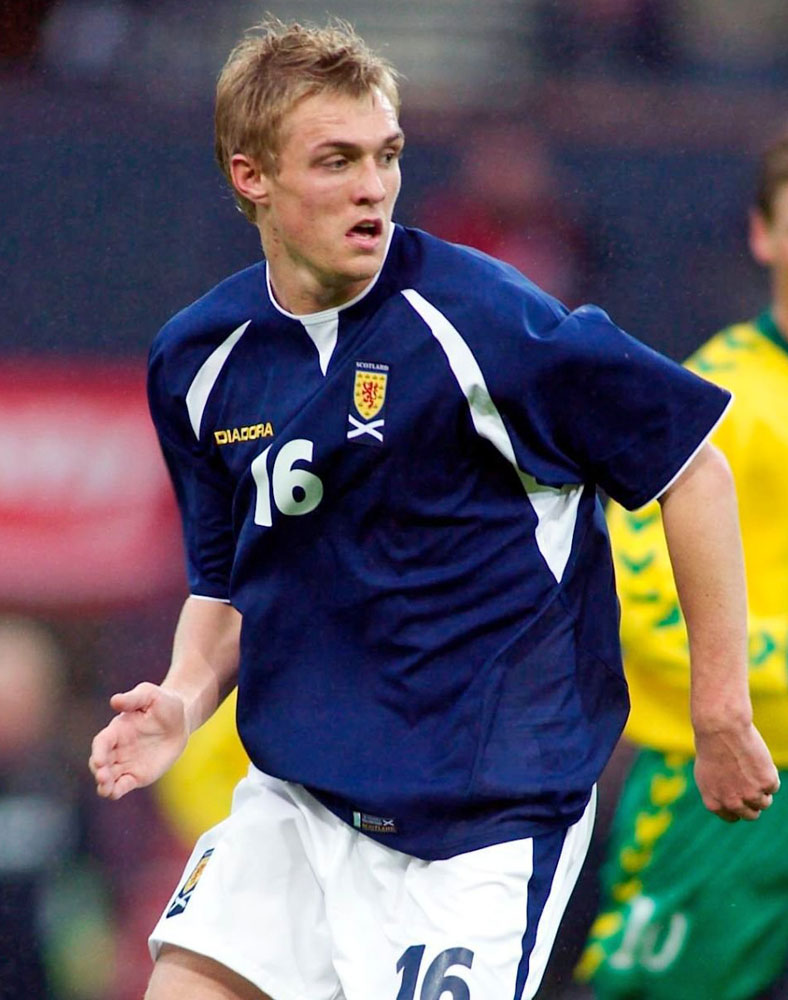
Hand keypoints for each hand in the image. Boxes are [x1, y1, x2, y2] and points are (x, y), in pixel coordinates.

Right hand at [89, 682, 189, 799]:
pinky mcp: (137, 775)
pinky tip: (115, 793)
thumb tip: (114, 701)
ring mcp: (126, 763)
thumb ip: (133, 699)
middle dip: (99, 771)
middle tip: (103, 777)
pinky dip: (117, 790)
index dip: (99, 751)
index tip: (100, 760)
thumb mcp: (150, 695)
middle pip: (101, 763)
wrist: (181, 719)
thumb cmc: (163, 703)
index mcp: (117, 730)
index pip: (102, 742)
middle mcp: (117, 748)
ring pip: (109, 778)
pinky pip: (123, 785)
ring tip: (106, 789)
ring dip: (104, 785)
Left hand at [694, 721, 779, 821]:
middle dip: (752, 800)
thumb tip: (729, 804)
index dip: (738, 804)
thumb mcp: (705, 774)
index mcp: (714, 803)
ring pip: (765, 802)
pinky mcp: (767, 783)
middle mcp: (732, 803)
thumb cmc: (711, 745)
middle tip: (749, 781)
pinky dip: (768, 773)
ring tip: (750, 767)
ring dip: (761, 787)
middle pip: (751, 814)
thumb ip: (718, 792)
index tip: (740, 793)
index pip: (733, 817)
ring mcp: (751, 795)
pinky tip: (755, 758)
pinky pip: (774, 785)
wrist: (720, 728)